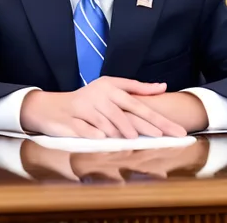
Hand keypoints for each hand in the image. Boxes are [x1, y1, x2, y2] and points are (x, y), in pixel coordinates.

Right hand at [20, 76, 186, 138]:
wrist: (54, 106)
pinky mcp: (73, 120)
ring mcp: (86, 107)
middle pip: (126, 113)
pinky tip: (103, 138)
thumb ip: (137, 88)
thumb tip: (162, 86)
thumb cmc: (89, 99)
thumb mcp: (111, 88)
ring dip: (120, 131)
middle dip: (145, 126)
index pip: (137, 103)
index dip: (154, 116)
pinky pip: (88, 130)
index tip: (172, 130)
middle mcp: (99, 95)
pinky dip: (95, 134)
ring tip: (133, 138)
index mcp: (111, 86)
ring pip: (108, 123)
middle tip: (161, 136)